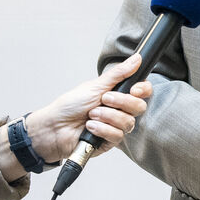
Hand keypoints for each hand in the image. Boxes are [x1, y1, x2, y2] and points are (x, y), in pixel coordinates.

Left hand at [23, 54, 152, 160]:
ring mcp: (116, 126)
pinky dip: (102, 129)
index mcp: (118, 94)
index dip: (143, 90)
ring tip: (91, 115)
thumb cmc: (71, 105)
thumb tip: (137, 58)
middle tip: (103, 99)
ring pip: (129, 122)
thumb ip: (119, 73)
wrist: (55, 126)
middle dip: (120, 102)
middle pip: (139, 107)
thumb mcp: (96, 85)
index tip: (134, 89)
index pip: (143, 91)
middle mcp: (120, 110)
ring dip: (107, 116)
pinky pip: (117, 135)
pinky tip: (89, 127)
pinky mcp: (110, 141)